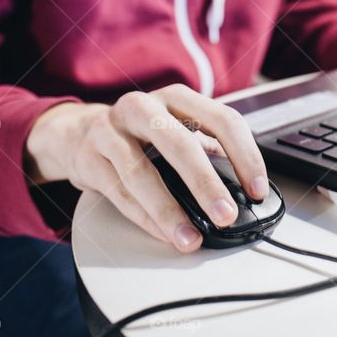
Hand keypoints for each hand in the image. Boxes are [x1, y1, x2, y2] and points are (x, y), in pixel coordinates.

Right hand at [25, 84, 268, 252]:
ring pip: (142, 174)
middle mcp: (142, 107)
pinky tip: (165, 233)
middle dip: (206, 184)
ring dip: (170, 212)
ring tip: (190, 239)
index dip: (244, 156)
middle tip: (225, 216)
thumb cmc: (141, 135)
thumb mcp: (178, 130)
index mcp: (177, 98)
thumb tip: (243, 191)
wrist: (79, 133)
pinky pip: (120, 194)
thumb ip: (209, 151)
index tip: (257, 190)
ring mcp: (109, 130)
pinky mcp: (88, 158)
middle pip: (180, 144)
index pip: (222, 120)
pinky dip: (146, 218)